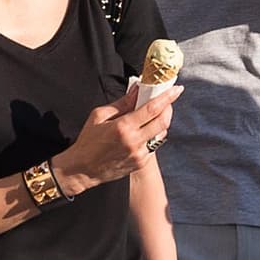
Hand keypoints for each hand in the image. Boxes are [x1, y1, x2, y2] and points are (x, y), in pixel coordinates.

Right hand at [54, 83, 182, 194]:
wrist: (83, 169)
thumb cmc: (88, 141)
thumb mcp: (99, 116)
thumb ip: (121, 103)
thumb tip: (137, 90)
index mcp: (123, 127)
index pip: (152, 109)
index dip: (167, 97)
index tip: (176, 89)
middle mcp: (134, 141)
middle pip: (163, 122)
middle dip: (168, 108)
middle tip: (167, 100)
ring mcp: (139, 154)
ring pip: (161, 134)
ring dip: (162, 122)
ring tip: (155, 115)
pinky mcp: (140, 163)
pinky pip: (154, 145)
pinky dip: (153, 135)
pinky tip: (145, 130)